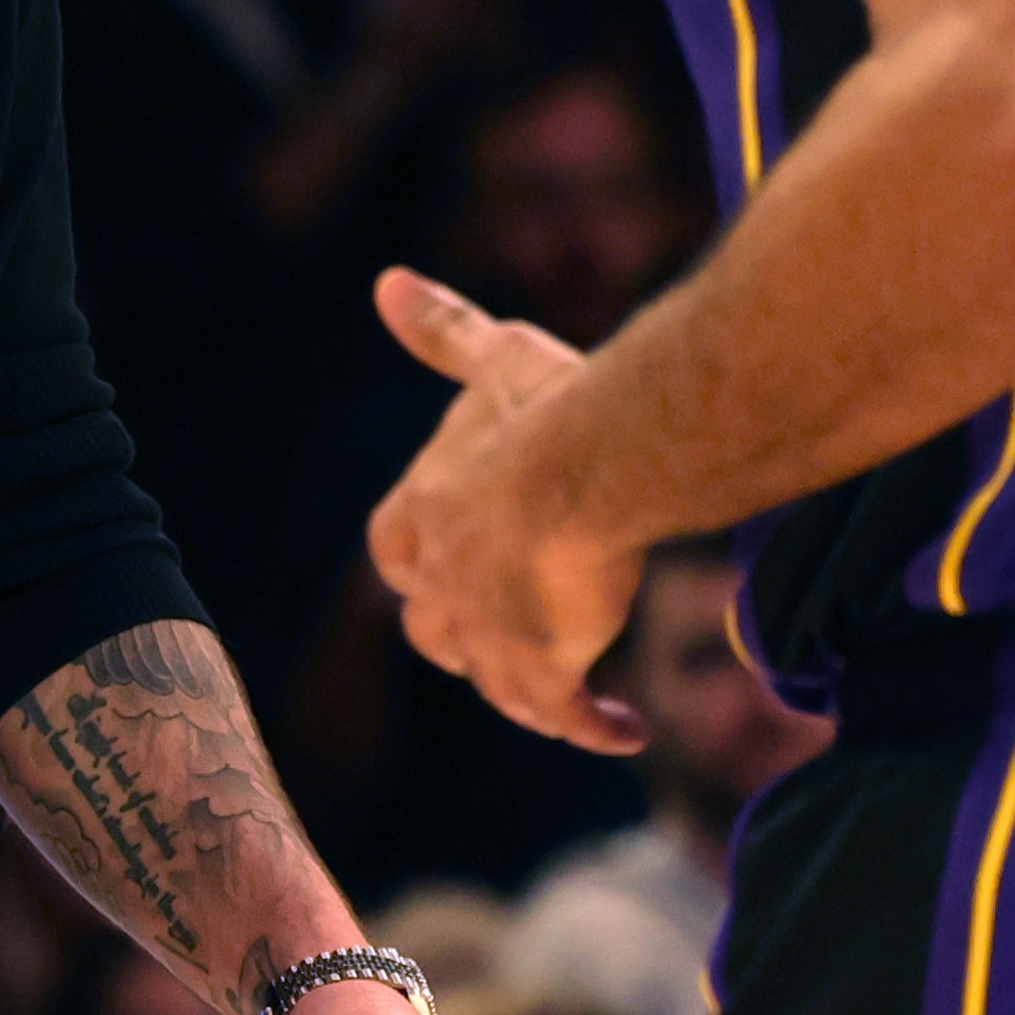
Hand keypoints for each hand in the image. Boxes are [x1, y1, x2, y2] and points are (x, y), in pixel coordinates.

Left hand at [367, 269, 642, 753]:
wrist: (590, 466)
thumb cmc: (548, 408)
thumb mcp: (496, 357)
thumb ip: (443, 330)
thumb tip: (387, 284)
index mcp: (428, 506)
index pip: (396, 549)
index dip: (418, 562)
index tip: (443, 567)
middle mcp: (445, 578)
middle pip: (433, 630)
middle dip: (464, 638)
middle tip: (510, 636)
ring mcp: (488, 630)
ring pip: (494, 680)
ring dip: (530, 690)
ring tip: (573, 696)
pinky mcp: (542, 667)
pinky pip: (562, 716)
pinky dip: (591, 728)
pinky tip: (627, 731)